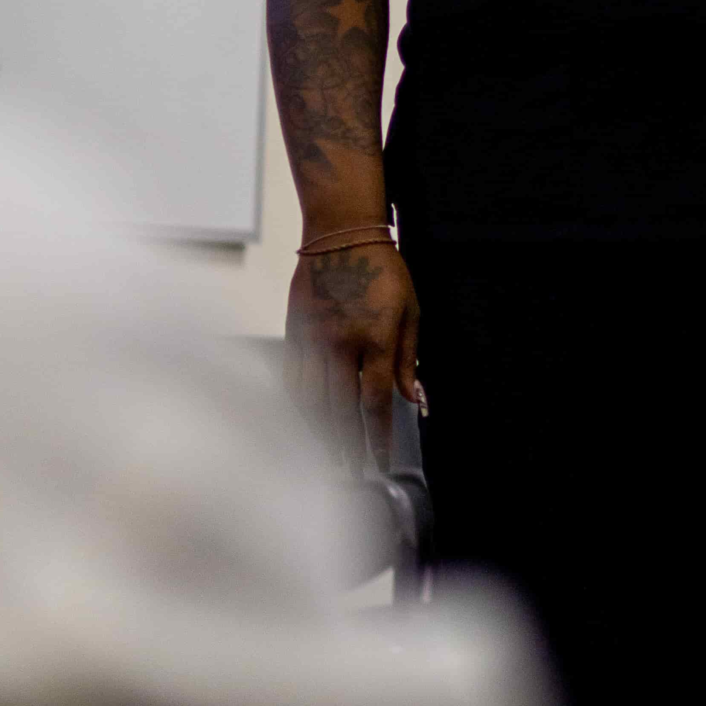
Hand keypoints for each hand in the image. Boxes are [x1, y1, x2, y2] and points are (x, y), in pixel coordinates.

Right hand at [284, 242, 423, 471]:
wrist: (340, 234)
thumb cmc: (382, 270)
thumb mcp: (411, 310)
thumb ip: (409, 358)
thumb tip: (413, 399)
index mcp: (377, 340)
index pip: (376, 402)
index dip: (378, 438)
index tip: (379, 463)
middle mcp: (341, 345)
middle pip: (341, 409)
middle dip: (347, 445)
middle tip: (351, 471)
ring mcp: (313, 339)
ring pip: (313, 400)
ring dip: (321, 433)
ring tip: (327, 457)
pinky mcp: (294, 332)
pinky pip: (293, 378)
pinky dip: (299, 406)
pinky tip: (304, 421)